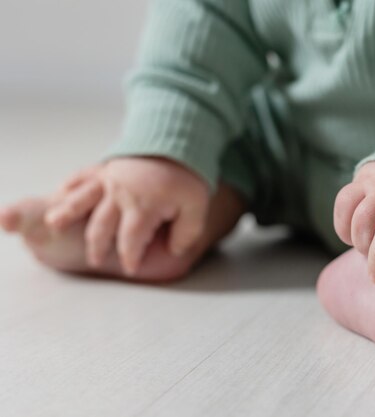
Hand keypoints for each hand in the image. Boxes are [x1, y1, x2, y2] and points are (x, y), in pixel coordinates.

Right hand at [45, 157, 209, 275]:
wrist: (178, 143)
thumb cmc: (187, 177)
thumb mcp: (197, 207)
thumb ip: (187, 232)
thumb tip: (175, 250)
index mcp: (143, 206)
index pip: (131, 240)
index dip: (130, 257)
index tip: (131, 269)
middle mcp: (121, 194)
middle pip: (102, 226)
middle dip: (98, 247)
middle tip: (96, 262)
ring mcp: (110, 179)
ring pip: (83, 200)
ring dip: (67, 213)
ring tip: (53, 225)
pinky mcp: (106, 169)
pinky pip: (83, 176)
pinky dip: (70, 185)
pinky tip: (59, 193)